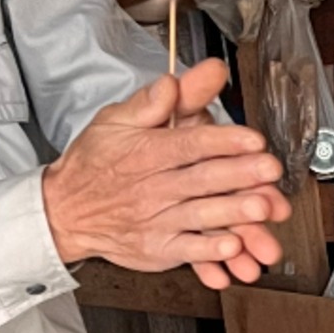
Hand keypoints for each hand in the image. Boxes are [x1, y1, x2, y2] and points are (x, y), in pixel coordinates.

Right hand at [41, 59, 287, 285]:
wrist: (63, 211)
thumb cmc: (94, 162)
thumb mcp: (114, 120)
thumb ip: (149, 102)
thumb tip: (172, 81)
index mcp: (145, 151)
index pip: (189, 143)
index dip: (222, 140)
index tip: (252, 139)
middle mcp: (152, 187)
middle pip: (202, 178)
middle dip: (240, 174)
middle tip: (270, 169)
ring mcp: (155, 220)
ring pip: (200, 215)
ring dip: (232, 212)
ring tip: (261, 208)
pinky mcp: (157, 248)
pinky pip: (186, 251)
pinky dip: (209, 251)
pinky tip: (231, 246)